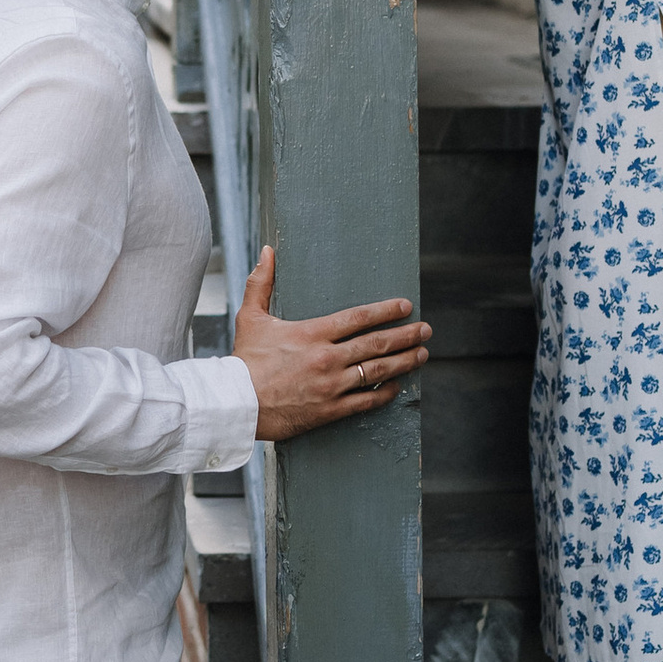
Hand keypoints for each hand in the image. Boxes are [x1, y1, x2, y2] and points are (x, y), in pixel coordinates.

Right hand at [233, 246, 428, 443]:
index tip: (405, 306)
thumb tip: (267, 251)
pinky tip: (397, 386)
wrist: (236, 405)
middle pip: (377, 344)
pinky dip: (385, 394)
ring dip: (404, 362)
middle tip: (426, 330)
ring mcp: (331, 386)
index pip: (358, 318)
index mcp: (312, 333)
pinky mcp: (330, 410)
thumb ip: (261, 283)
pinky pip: (366, 402)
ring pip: (378, 372)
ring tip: (422, 354)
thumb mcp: (250, 317)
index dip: (386, 311)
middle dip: (406, 335)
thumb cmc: (244, 360)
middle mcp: (327, 358)